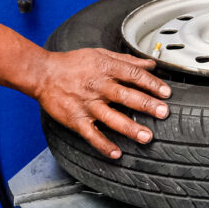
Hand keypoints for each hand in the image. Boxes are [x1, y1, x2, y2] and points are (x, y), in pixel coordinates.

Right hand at [32, 48, 172, 159]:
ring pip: (111, 118)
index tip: (166, 92)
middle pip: (125, 96)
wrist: (42, 74)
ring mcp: (87, 104)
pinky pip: (91, 134)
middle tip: (163, 112)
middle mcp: (97, 86)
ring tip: (146, 137)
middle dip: (146, 104)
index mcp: (105, 68)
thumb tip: (151, 64)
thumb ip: (127, 61)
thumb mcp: (100, 55)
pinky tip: (116, 153)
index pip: (133, 75)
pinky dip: (103, 145)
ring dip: (129, 128)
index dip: (151, 83)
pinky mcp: (76, 119)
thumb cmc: (72, 64)